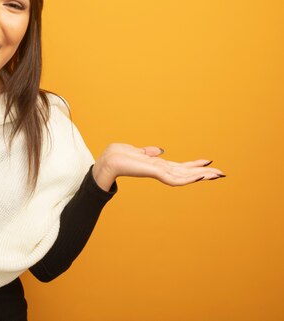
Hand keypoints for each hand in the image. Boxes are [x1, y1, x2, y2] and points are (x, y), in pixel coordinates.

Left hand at [92, 143, 224, 190]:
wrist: (106, 162)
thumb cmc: (117, 156)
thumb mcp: (136, 151)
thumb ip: (148, 152)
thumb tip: (160, 150)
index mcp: (157, 165)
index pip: (180, 166)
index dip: (194, 165)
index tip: (209, 162)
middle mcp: (160, 170)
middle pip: (186, 172)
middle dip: (204, 173)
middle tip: (222, 173)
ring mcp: (158, 173)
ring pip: (184, 177)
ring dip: (201, 176)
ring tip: (217, 175)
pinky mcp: (154, 173)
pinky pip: (175, 178)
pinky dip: (188, 178)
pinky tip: (200, 177)